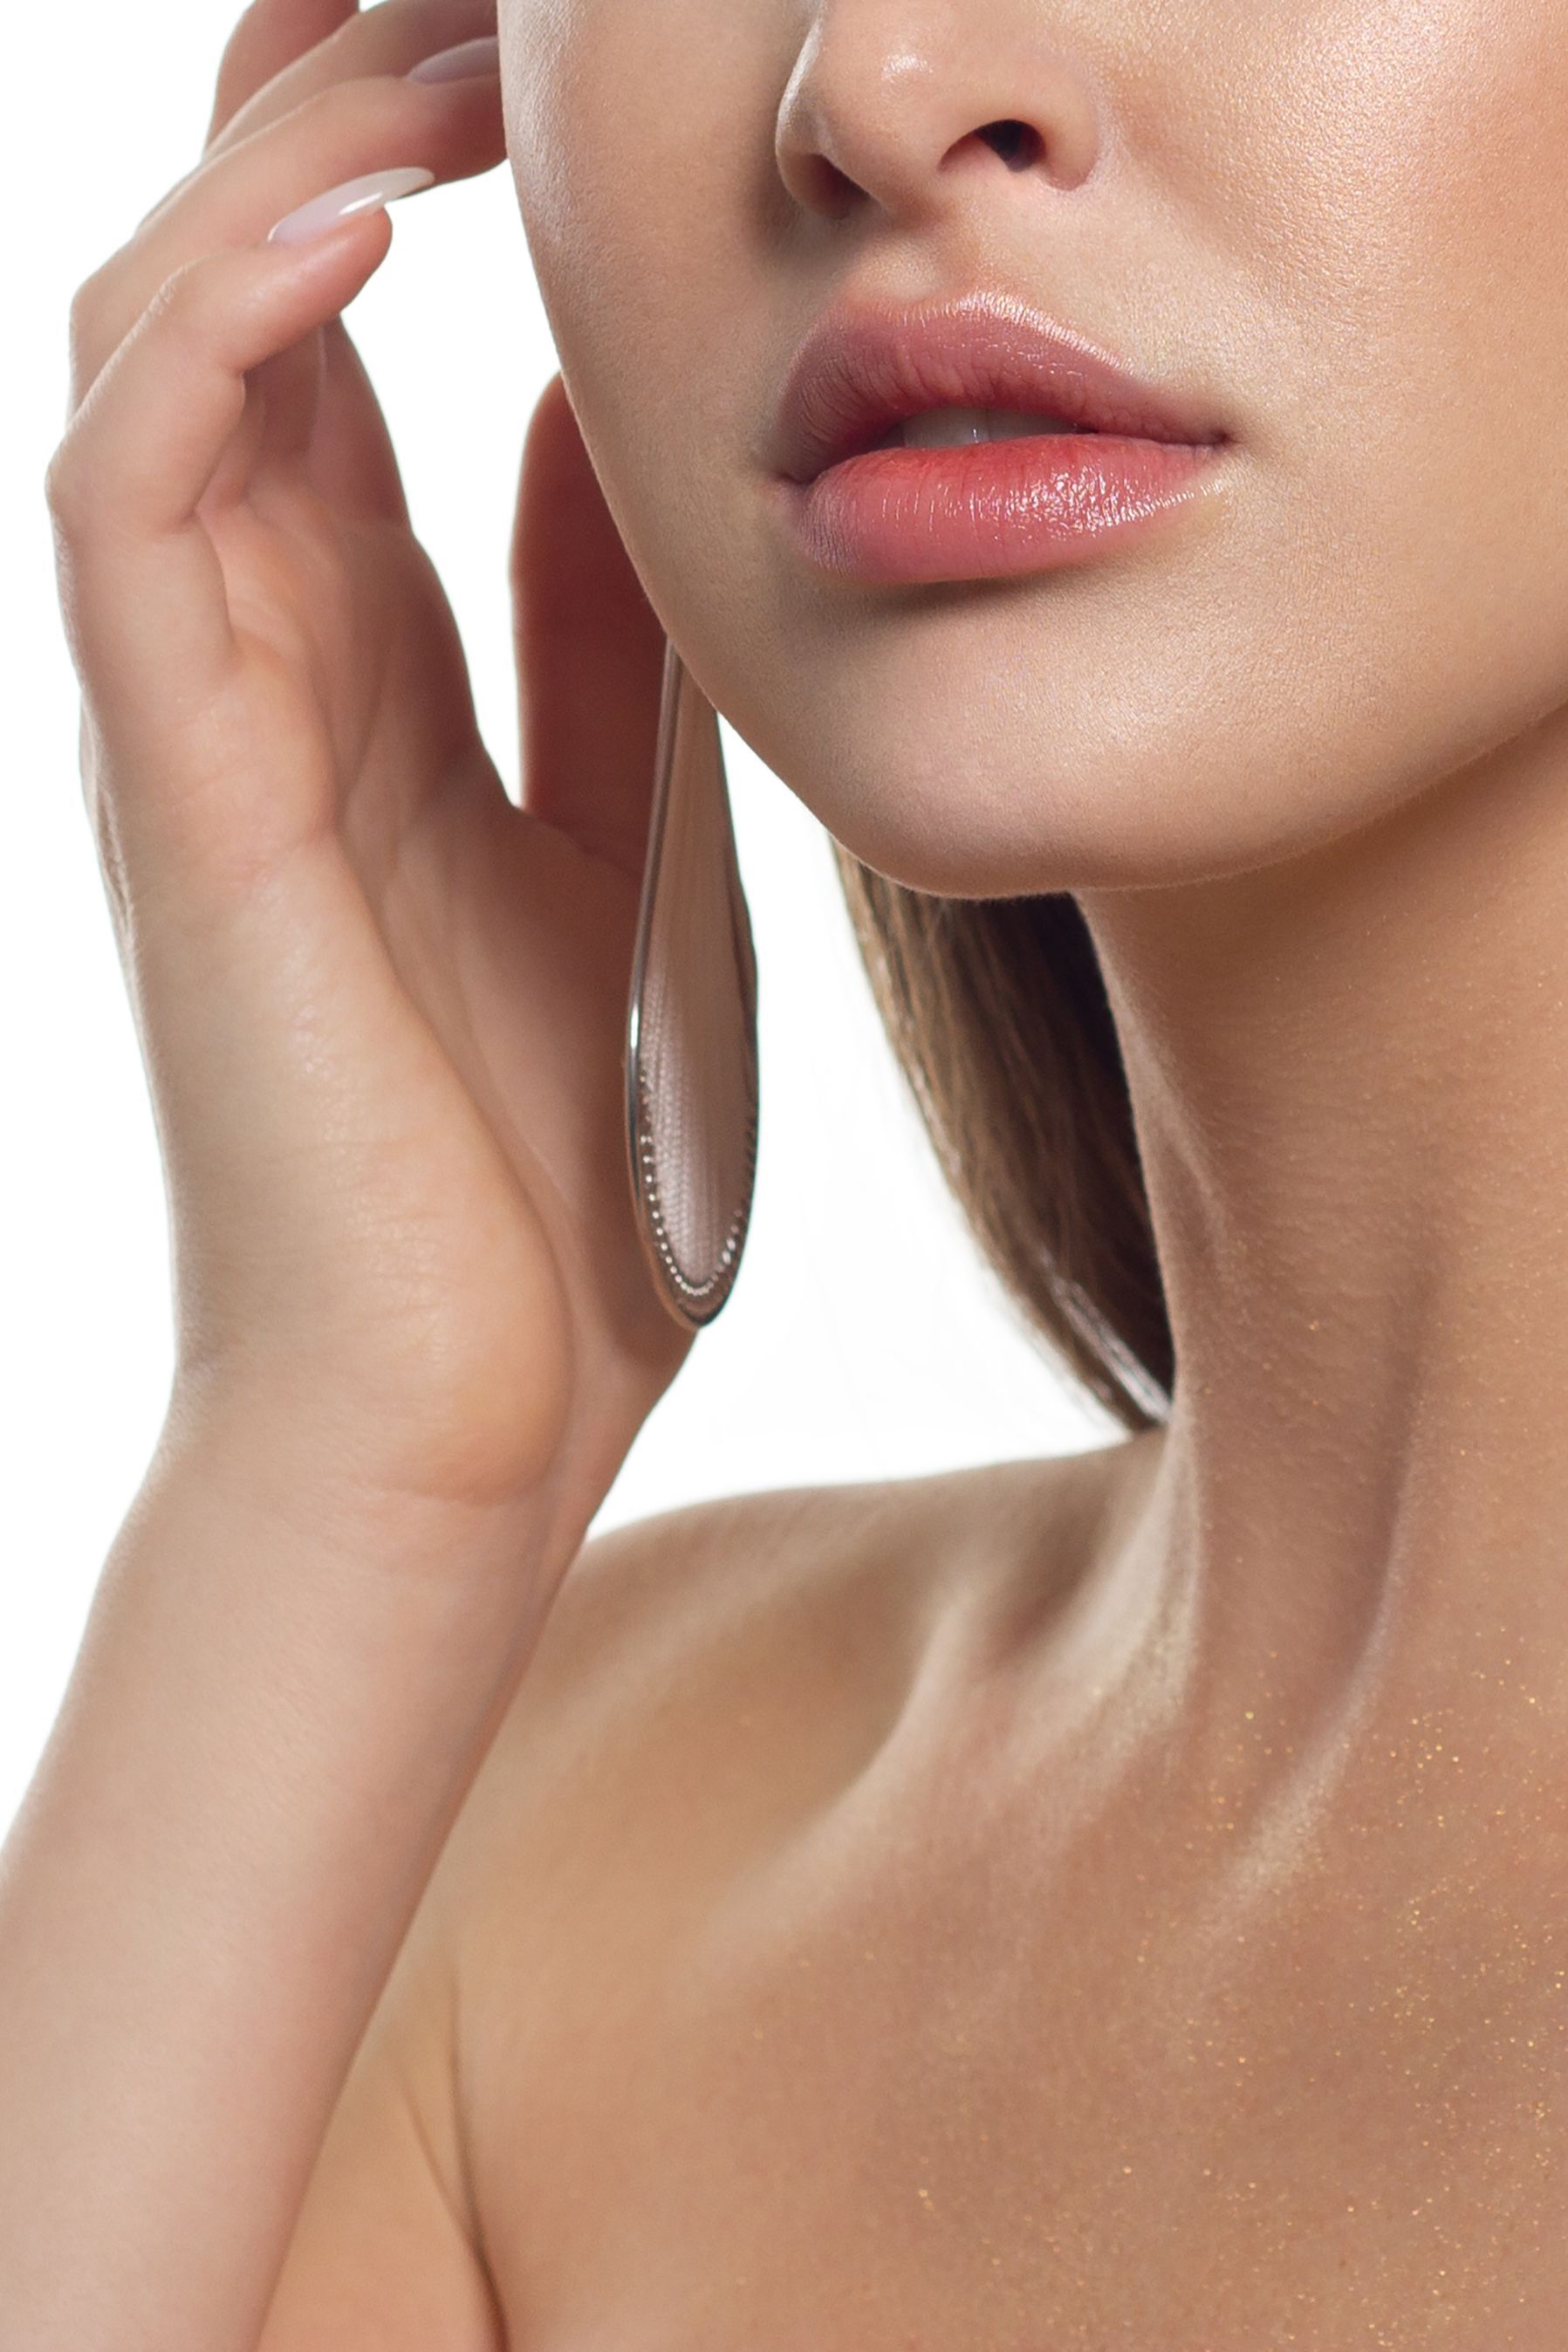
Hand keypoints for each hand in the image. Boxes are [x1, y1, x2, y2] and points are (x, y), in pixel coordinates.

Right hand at [46, 0, 690, 1539]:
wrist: (460, 1420)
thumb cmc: (534, 1174)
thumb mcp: (620, 846)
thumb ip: (600, 647)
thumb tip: (620, 429)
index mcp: (363, 666)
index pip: (335, 332)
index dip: (403, 144)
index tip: (531, 39)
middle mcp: (253, 657)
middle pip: (234, 279)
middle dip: (326, 86)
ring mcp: (195, 715)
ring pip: (158, 337)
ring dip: (280, 151)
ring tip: (437, 46)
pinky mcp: (179, 793)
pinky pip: (138, 496)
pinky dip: (224, 329)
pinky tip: (362, 212)